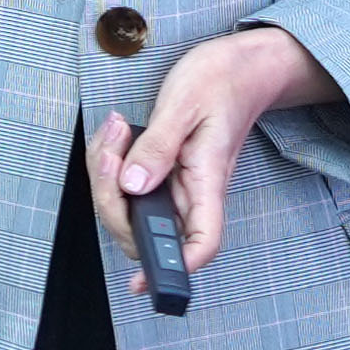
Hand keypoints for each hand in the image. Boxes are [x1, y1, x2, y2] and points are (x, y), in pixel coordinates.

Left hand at [87, 28, 340, 291]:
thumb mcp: (185, 103)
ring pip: (131, 210)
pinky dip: (112, 165)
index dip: (175, 268)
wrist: (241, 67)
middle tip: (111, 148)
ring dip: (107, 177)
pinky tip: (116, 137)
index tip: (143, 282)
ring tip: (115, 131)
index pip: (201, 243)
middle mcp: (194, 192)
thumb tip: (132, 184)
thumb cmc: (222, 80)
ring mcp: (178, 185)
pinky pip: (129, 187)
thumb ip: (158, 146)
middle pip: (148, 232)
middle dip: (111, 197)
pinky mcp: (164, 173)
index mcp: (208, 181)